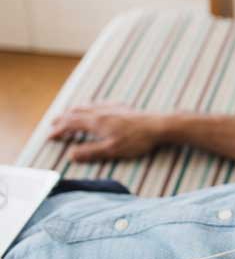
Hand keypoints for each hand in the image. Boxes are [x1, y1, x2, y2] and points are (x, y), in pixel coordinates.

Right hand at [47, 102, 165, 161]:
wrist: (159, 126)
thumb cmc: (137, 140)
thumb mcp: (112, 150)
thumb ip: (91, 152)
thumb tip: (70, 155)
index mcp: (96, 122)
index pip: (71, 124)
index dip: (59, 130)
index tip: (50, 136)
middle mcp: (101, 111)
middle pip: (76, 112)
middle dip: (62, 118)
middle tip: (53, 124)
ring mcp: (112, 107)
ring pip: (87, 106)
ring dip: (74, 110)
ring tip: (68, 114)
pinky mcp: (122, 107)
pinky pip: (100, 103)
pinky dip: (89, 106)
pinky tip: (94, 108)